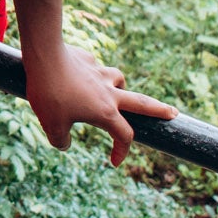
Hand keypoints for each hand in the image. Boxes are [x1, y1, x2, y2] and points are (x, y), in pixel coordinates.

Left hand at [22, 40, 175, 166]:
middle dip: (159, 110)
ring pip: (120, 79)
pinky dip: (93, 74)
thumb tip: (64, 144)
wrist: (45, 56)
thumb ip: (60, 141)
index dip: (122, 151)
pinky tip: (80, 75)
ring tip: (117, 91)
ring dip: (121, 87)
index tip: (114, 162)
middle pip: (142, 103)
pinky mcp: (88, 60)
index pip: (124, 135)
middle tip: (173, 113)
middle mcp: (109, 92)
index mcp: (105, 112)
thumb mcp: (51, 126)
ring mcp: (100, 73)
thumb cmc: (49, 94)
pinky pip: (95, 68)